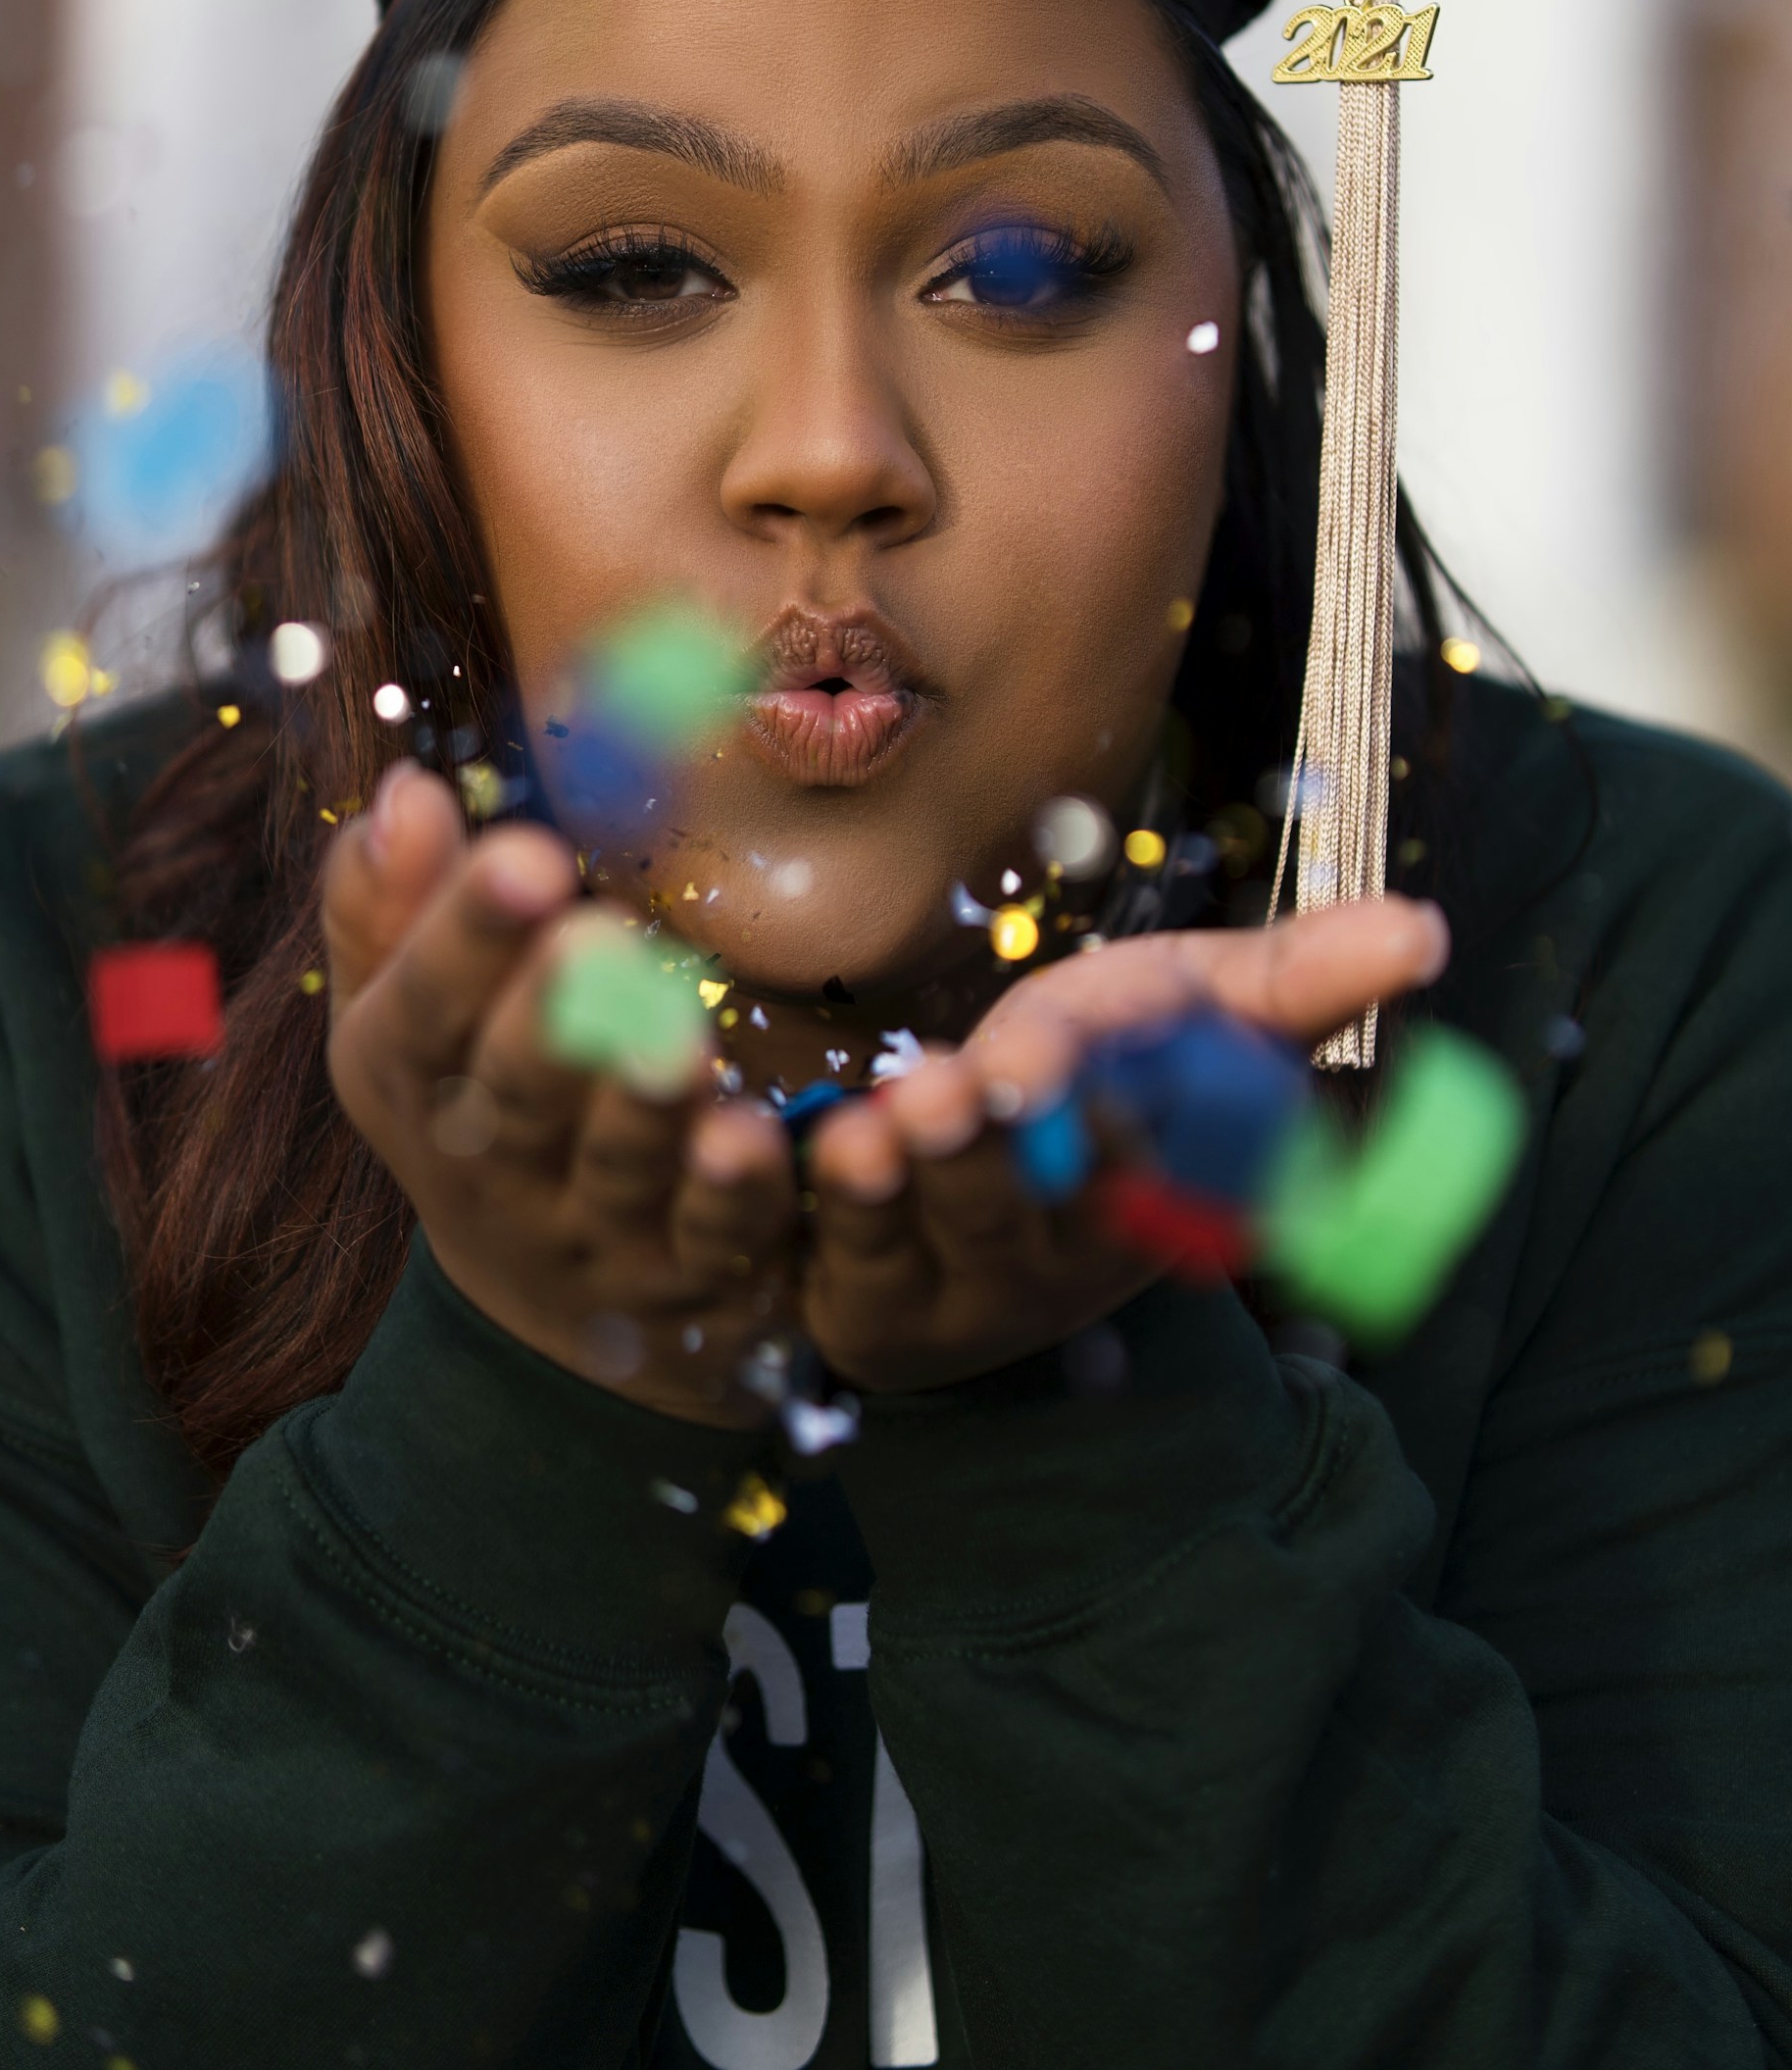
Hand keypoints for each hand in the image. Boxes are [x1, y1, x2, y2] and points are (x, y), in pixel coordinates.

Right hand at [323, 761, 798, 1424]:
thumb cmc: (472, 1089)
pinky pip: (719, 1237)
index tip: (527, 856)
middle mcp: (493, 1164)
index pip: (423, 1009)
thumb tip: (408, 790)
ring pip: (618, 1169)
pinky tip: (760, 1137)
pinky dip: (740, 1193)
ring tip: (680, 1038)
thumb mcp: (403, 1009)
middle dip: (551, 1020)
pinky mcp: (692, 1273)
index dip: (464, 937)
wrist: (540, 1292)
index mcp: (415, 1079)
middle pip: (515, 1097)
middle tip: (599, 940)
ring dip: (646, 1105)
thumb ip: (390, 901)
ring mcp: (594, 1228)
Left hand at [802, 898, 1449, 1391]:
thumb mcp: (1201, 1013)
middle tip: (957, 1094)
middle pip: (1014, 1209)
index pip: (1136, 1168)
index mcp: (1150, 1196)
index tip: (1065, 1068)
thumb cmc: (1108, 1065)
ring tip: (879, 1125)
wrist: (980, 1161)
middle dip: (987, 1155)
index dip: (1107, 1126)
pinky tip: (778, 1141)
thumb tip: (1425, 929)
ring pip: (916, 1229)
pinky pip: (823, 1239)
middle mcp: (1049, 1254)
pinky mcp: (853, 1274)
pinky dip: (792, 1193)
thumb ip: (1300, 982)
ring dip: (895, 1175)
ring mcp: (944, 1273)